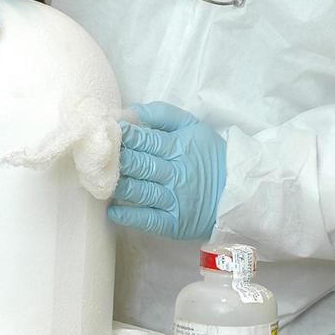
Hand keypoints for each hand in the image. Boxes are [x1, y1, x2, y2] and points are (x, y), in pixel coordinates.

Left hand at [108, 101, 225, 239]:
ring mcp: (173, 199)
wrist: (237, 190)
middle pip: (140, 164)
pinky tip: (112, 210)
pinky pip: (148, 219)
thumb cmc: (210, 155)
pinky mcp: (173, 222)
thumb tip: (130, 111)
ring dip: (118, 185)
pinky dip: (128, 215)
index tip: (106, 133)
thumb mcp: (193, 126)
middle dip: (117, 159)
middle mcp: (175, 173)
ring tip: (100, 180)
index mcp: (179, 147)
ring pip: (140, 190)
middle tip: (96, 156)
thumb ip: (162, 114)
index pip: (146, 141)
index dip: (124, 137)